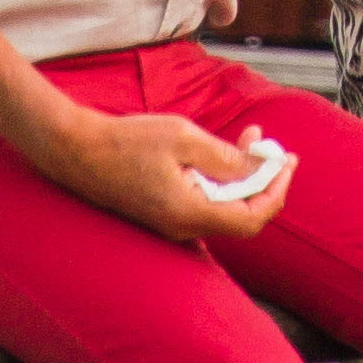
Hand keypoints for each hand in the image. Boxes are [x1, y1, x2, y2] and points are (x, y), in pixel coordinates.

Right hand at [39, 103, 294, 243]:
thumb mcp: (183, 138)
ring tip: (251, 136)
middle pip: (240, 213)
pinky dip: (221, 177)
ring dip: (242, 175)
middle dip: (262, 179)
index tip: (287, 161)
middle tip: (271, 145)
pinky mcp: (161, 211)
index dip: (275, 191)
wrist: (76, 151)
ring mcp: (170, 222)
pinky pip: (203, 200)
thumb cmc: (127, 141)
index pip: (250, 218)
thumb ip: (225, 157)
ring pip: (222, 205)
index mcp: (188, 213)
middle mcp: (181, 226)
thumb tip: (260, 168)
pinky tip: (222, 149)